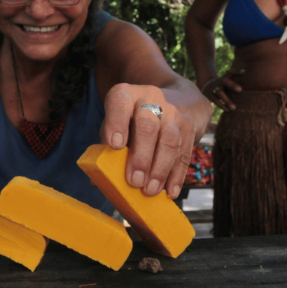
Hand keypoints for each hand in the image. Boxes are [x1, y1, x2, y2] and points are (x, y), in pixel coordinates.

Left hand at [100, 83, 195, 199]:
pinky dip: (176, 175)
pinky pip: (184, 152)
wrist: (162, 104)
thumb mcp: (113, 126)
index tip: (115, 145)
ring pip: (170, 139)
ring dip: (160, 169)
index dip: (117, 123)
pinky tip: (169, 192)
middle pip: (148, 125)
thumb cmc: (129, 121)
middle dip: (142, 156)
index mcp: (125, 95)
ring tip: (150, 190)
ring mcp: (172, 111)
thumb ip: (105, 149)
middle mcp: (150, 98)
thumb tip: (98, 181)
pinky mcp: (188, 126)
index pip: (120, 103)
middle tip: (135, 181)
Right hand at [203, 69, 245, 109]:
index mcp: (224, 77)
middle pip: (225, 81)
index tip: (244, 72)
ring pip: (220, 93)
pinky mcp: (209, 96)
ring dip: (227, 100)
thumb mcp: (227, 79)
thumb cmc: (222, 84)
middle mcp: (218, 82)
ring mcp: (213, 89)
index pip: (230, 72)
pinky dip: (221, 106)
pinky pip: (215, 101)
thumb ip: (235, 75)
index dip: (236, 71)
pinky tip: (228, 110)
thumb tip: (244, 70)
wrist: (207, 87)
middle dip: (232, 85)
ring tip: (234, 108)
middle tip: (240, 89)